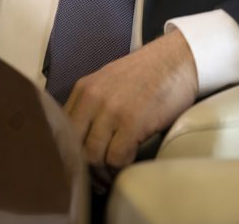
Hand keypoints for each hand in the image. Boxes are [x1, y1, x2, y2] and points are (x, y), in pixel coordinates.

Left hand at [64, 29, 197, 184]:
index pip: (61, 128)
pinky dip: (120, 168)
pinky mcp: (132, 121)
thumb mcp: (108, 83)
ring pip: (92, 156)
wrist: (176, 59)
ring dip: (103, 172)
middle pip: (74, 145)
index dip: (70, 152)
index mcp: (83, 88)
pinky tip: (128, 164)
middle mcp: (92, 97)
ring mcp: (111, 109)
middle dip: (85, 168)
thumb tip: (81, 138)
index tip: (82, 165)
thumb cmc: (146, 74)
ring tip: (113, 175)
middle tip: (98, 179)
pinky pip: (116, 158)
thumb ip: (91, 105)